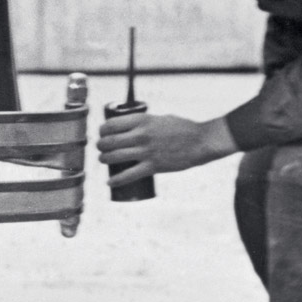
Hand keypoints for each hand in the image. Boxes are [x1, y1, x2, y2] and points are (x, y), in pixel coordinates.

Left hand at [97, 113, 237, 185]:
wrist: (201, 142)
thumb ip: (146, 124)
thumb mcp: (161, 119)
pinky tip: (109, 182)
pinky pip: (129, 175)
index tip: (102, 133)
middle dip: (100, 146)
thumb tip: (132, 128)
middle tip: (101, 148)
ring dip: (104, 160)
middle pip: (109, 141)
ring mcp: (146, 151)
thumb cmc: (182, 128)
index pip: (111, 124)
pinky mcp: (153, 166)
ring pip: (114, 157)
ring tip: (103, 160)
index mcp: (142, 120)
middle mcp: (141, 134)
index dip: (102, 130)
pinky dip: (116, 180)